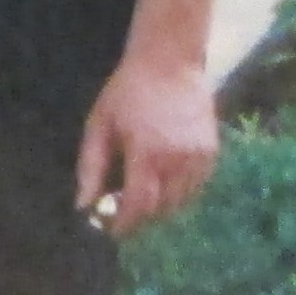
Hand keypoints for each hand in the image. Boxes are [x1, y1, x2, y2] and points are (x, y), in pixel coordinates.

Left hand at [75, 51, 218, 236]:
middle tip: (121, 214)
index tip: (111, 231)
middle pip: (160, 208)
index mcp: (147, 154)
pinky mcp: (212, 151)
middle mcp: (178, 159)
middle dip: (139, 217)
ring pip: (180, 201)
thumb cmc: (127, 93)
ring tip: (140, 197)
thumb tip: (83, 205)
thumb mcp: (99, 127)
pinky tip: (161, 184)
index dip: (124, 224)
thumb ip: (91, 168)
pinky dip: (178, 194)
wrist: (170, 63)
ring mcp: (199, 156)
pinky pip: (196, 187)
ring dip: (159, 208)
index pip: (138, 205)